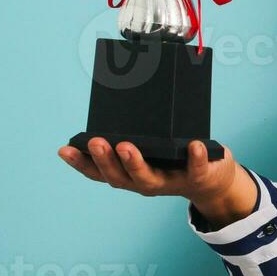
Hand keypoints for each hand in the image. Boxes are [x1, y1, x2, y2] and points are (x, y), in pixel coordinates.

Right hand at [57, 137, 253, 225]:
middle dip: (105, 160)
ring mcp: (170, 182)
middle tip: (96, 142)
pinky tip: (193, 145)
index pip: (99, 172)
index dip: (81, 163)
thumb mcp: (151, 144)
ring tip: (126, 146)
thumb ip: (135, 130)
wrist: (212, 179)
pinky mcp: (197, 178)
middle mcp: (145, 181)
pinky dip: (194, 158)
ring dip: (135, 164)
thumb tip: (119, 93)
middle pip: (119, 177)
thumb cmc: (175, 156)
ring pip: (148, 180)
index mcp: (130, 173)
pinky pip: (195, 169)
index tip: (64, 149)